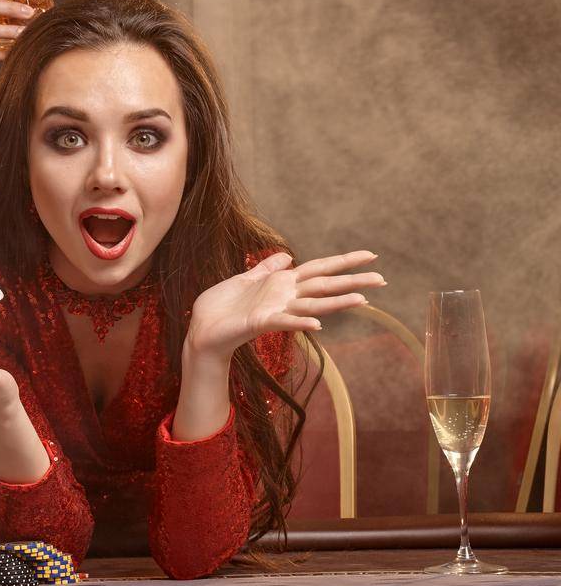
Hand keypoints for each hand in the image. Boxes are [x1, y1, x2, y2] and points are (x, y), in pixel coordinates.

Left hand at [185, 250, 384, 362]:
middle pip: (325, 285)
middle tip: (382, 279)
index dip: (343, 262)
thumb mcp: (244, 280)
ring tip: (362, 299)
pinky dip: (301, 321)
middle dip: (352, 281)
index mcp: (281, 283)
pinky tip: (319, 324)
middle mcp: (285, 297)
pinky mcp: (261, 322)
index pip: (319, 269)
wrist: (201, 330)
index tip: (370, 255)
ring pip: (313, 304)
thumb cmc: (221, 308)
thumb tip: (286, 256)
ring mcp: (276, 310)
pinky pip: (285, 321)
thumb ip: (265, 269)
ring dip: (337, 303)